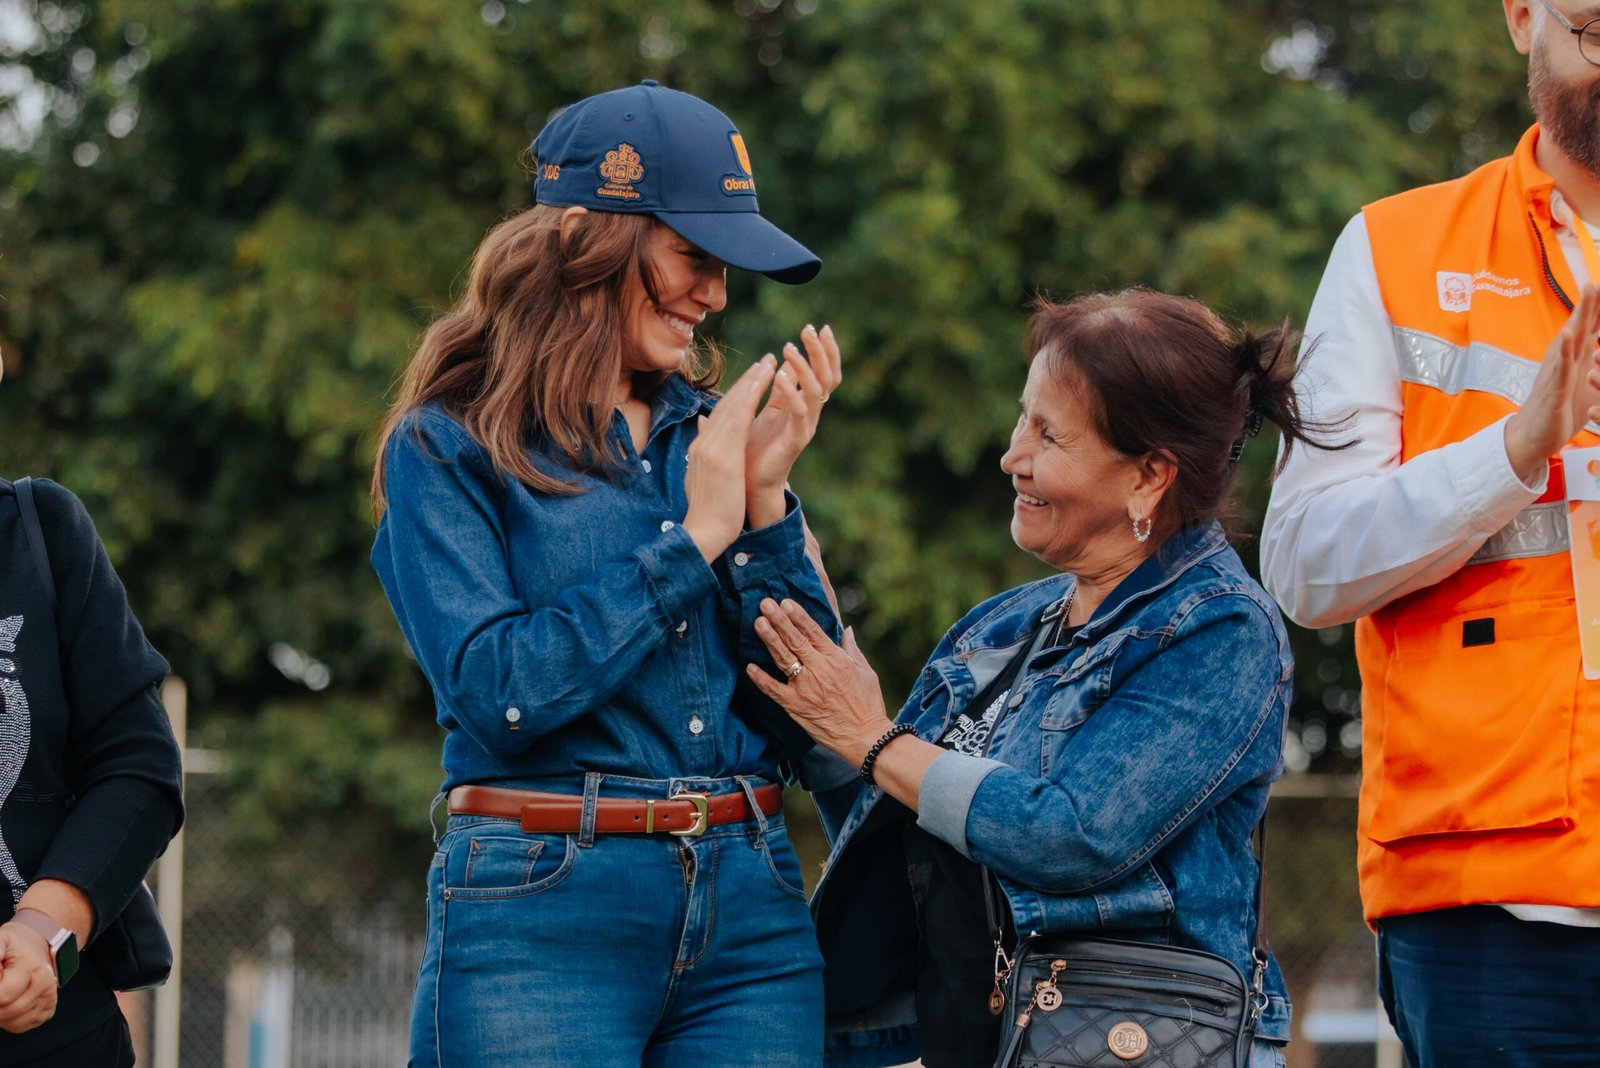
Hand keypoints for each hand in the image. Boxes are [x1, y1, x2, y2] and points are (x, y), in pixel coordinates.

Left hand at [0, 923, 57, 1033]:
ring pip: (11, 1021)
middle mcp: (45, 988)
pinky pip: (19, 1027)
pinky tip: (9, 1002)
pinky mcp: (46, 1013)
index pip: (3, 995)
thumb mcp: (2, 939)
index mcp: (35, 971)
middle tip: (0, 983)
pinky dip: (9, 1018)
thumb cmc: (19, 945)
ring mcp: (47, 1002)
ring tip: (2, 992)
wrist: (41, 945)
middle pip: (5, 1011)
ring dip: (0, 1011)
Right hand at [683, 356, 776, 561]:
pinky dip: (752, 396)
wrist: (702, 533)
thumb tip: (703, 434)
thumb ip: (705, 456)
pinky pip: (740, 417)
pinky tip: (765, 382)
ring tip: (770, 363)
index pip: (720, 415)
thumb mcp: (704, 481)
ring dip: (753, 381)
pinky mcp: (724, 455)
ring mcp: (712, 447)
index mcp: (702, 449)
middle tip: (765, 361)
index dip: (738, 395)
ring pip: (734, 404)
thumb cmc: (708, 515)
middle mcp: (705, 443)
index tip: (753, 380)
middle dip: (748, 381)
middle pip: (727, 404)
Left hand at [744, 325, 842, 528]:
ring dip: (805, 366)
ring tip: (790, 347)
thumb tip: (779, 366)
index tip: (819, 327)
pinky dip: (791, 392)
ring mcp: (805, 427)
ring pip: (817, 391)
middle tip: (812, 328)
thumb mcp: (764, 412)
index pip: (824, 373)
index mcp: (802, 406)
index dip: (825, 350)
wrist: (748, 486)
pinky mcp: (796, 440)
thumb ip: (775, 391)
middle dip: (821, 351)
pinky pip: (799, 412)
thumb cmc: (752, 450)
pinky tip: (779, 376)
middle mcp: (810, 415)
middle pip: (828, 377)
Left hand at [746, 598, 889, 763]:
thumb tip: (846, 629)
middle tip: (765, 604)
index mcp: (836, 659)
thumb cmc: (868, 704)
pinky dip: (761, 679)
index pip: (813, 632)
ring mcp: (805, 688)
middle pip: (795, 640)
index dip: (798, 616)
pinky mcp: (795, 706)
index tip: (786, 602)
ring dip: (770, 640)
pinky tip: (750, 667)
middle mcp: (819, 670)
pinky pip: (773, 690)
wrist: (864, 737)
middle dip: (779, 620)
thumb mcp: (865, 671)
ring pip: (783, 659)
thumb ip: (851, 649)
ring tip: (758, 623)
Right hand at [1505, 283, 1599, 483]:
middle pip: (1583, 321)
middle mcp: (1566, 357)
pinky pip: (1560, 367)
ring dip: (1580, 314)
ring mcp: (1558, 371)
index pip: (1594, 323)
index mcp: (1577, 355)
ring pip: (1572, 338)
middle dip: (1595, 299)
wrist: (1533, 437)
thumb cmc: (1560, 410)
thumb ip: (1597, 363)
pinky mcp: (1554, 389)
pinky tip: (1569, 335)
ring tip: (1589, 291)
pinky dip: (1565, 350)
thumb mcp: (1587, 383)